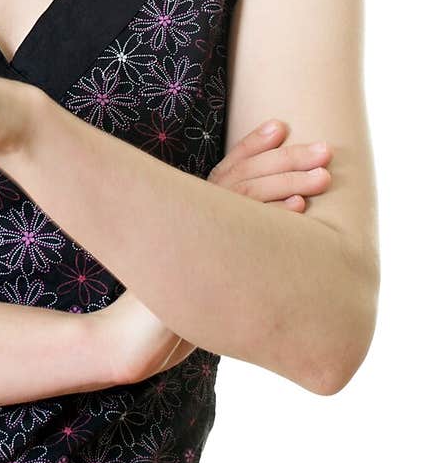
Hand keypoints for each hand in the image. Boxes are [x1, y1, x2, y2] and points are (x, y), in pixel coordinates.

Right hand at [106, 118, 333, 383]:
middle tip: (324, 151)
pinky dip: (274, 215)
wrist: (138, 338)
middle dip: (287, 160)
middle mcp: (191, 214)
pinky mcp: (201, 259)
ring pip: (247, 197)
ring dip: (290, 183)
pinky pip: (243, 231)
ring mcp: (194, 235)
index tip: (280, 125)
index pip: (228, 167)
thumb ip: (229, 237)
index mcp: (193, 208)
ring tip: (323, 177)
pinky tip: (300, 210)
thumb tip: (275, 219)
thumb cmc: (177, 304)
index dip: (253, 144)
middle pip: (244, 176)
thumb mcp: (206, 259)